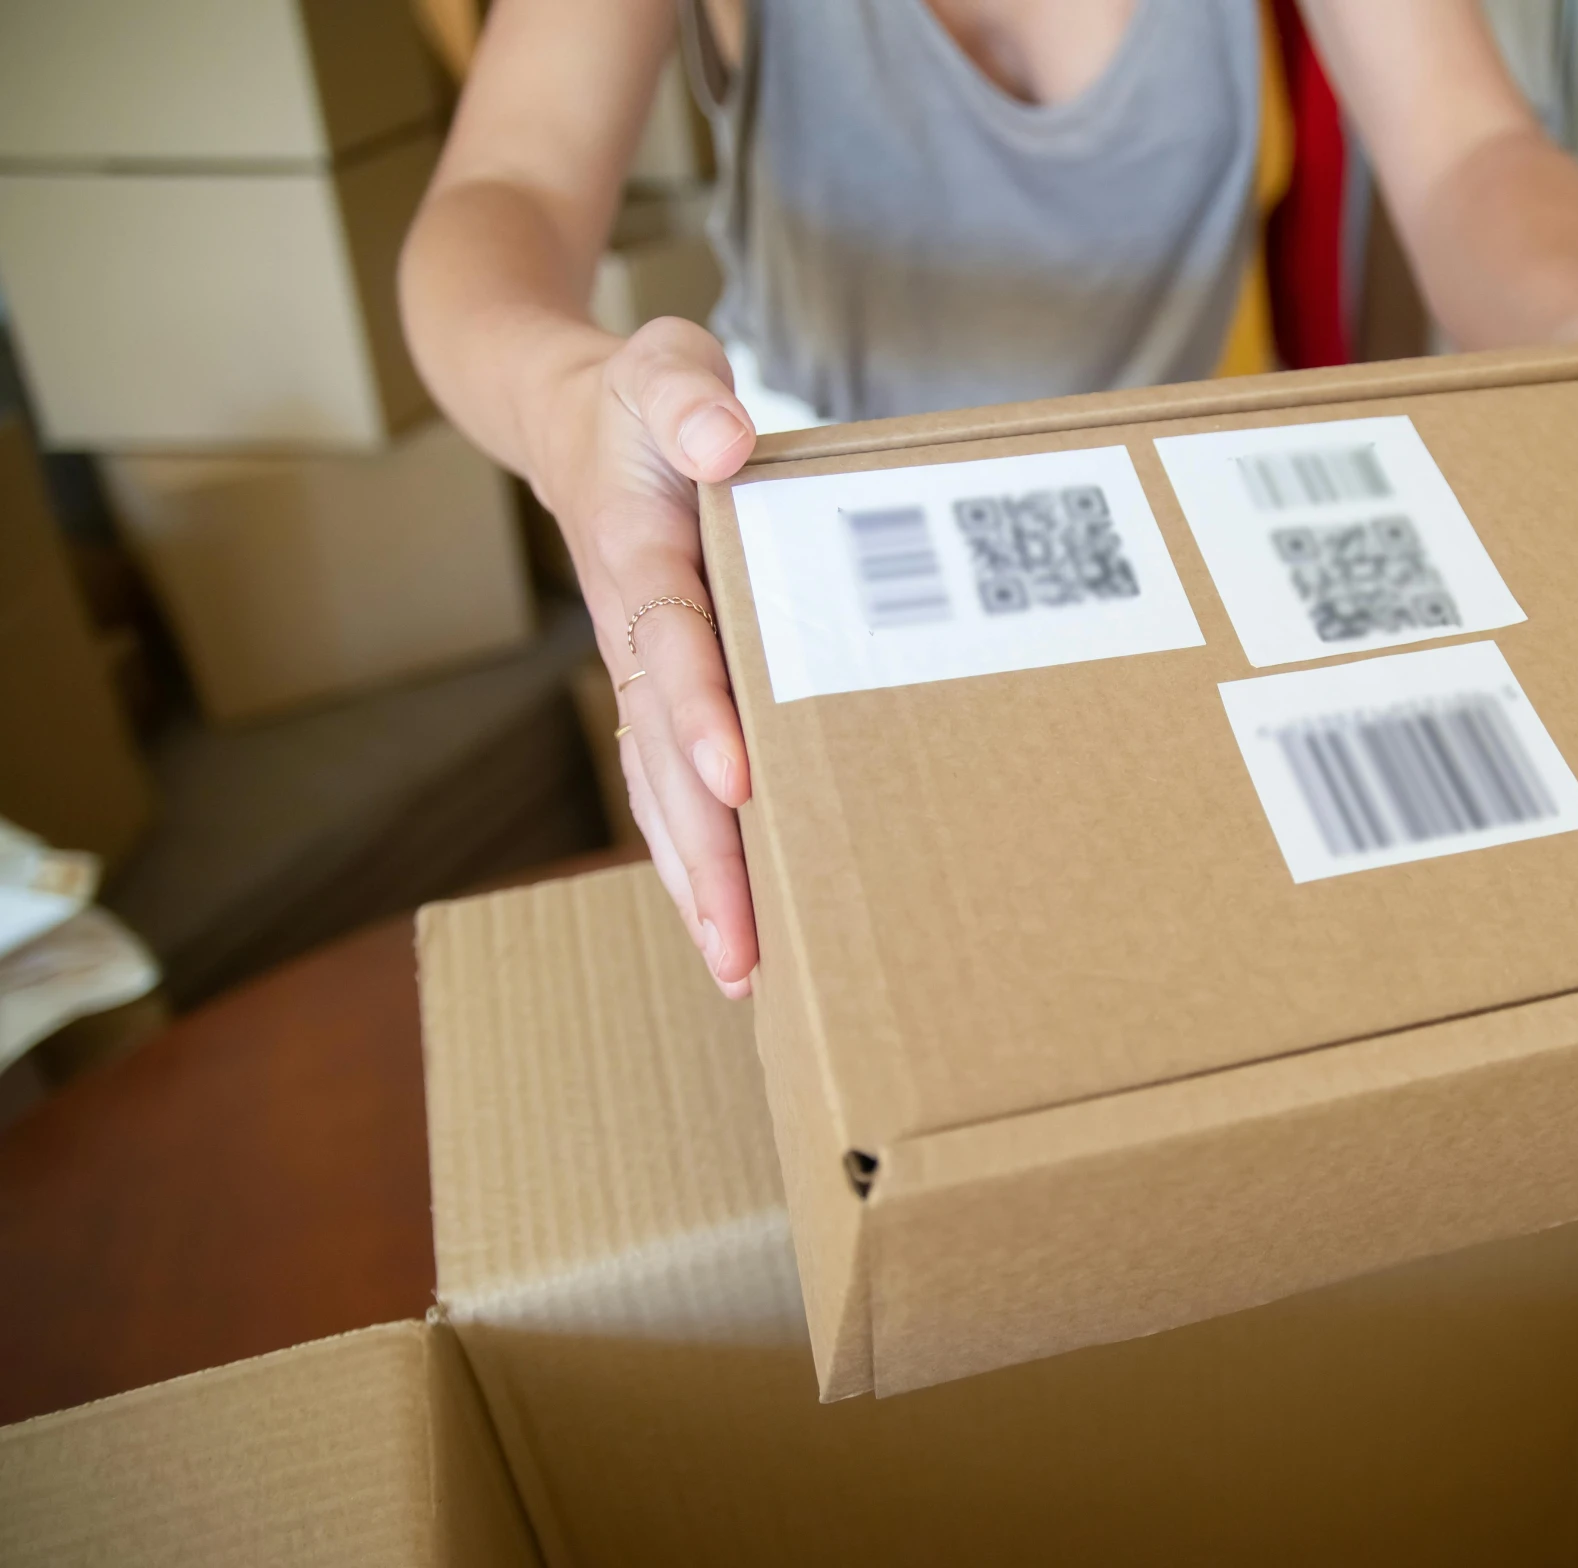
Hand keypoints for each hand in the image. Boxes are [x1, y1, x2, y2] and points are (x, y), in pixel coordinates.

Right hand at [532, 317, 760, 995]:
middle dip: (701, 852)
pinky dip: (697, 859)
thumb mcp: (662, 366)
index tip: (736, 775)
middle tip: (742, 944)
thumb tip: (724, 435)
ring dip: (698, 882)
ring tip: (741, 969)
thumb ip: (686, 396)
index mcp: (639, 556)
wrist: (574, 422)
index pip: (669, 641)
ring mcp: (639, 675)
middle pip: (660, 758)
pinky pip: (670, 790)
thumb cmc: (641, 400)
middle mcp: (632, 634)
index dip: (696, 710)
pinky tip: (732, 929)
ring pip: (660, 794)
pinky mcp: (659, 697)